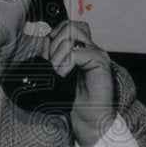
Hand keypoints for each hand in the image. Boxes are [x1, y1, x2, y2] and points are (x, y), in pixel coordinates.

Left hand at [44, 21, 114, 146]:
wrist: (90, 120)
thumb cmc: (74, 101)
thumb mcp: (57, 74)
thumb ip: (53, 56)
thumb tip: (45, 40)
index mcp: (83, 49)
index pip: (66, 26)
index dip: (53, 37)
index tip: (47, 57)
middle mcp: (92, 48)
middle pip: (69, 26)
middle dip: (54, 43)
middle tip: (51, 64)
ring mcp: (97, 53)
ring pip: (71, 35)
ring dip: (58, 54)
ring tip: (56, 71)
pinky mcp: (100, 62)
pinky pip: (75, 53)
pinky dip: (64, 64)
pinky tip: (62, 76)